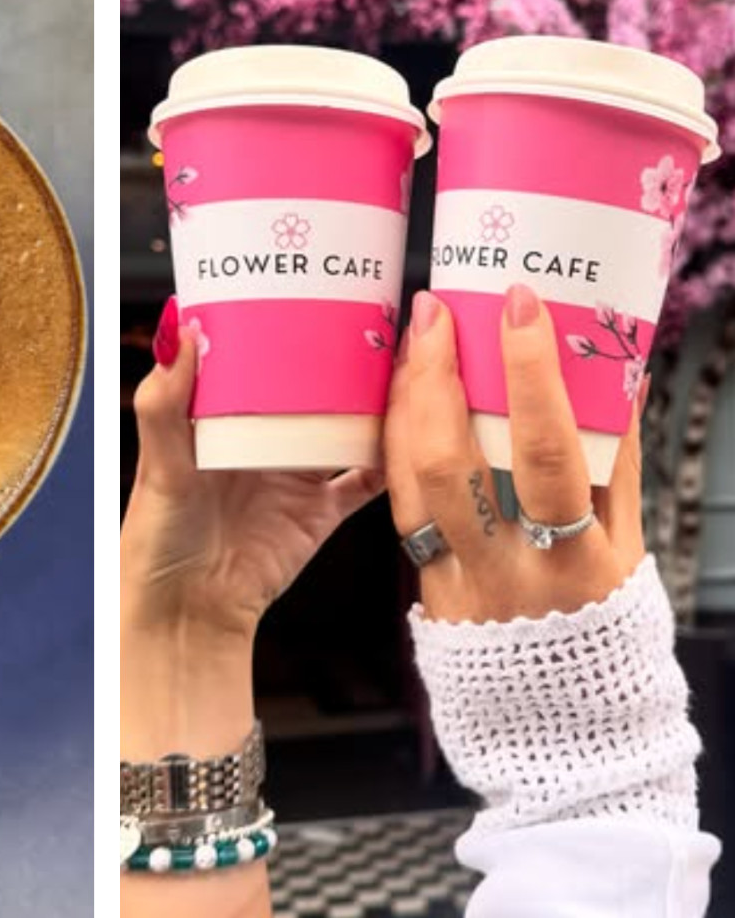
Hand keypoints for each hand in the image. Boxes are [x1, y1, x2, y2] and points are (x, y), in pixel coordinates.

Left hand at [123, 300, 382, 647]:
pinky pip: (368, 480)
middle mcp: (261, 436)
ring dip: (376, 398)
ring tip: (411, 361)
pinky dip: (393, 461)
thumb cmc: (156, 539)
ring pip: (347, 422)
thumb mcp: (157, 465)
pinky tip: (421, 434)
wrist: (188, 613)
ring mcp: (295, 471)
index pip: (254, 354)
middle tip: (383, 313)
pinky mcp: (322, 511)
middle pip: (310, 383)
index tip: (310, 278)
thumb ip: (165, 403)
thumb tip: (182, 330)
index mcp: (219, 415)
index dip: (278, 319)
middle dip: (342, 352)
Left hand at [383, 286, 642, 622]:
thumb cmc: (601, 616)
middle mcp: (511, 570)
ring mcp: (459, 581)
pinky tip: (400, 402)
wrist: (560, 719)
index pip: (550, 452)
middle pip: (454, 462)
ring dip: (405, 402)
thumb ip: (619, 465)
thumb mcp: (630, 547)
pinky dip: (396, 448)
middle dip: (438, 377)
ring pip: (412, 482)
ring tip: (414, 342)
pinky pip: (399, 507)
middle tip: (435, 311)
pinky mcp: (423, 588)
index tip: (519, 307)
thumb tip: (618, 376)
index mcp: (580, 557)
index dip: (530, 375)